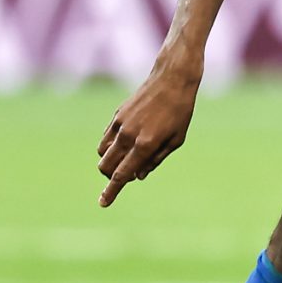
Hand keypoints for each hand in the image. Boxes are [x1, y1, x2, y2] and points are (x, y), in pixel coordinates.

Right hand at [97, 67, 200, 206]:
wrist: (172, 79)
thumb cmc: (179, 112)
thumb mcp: (176, 140)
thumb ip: (155, 160)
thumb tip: (138, 176)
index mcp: (145, 145)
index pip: (122, 175)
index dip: (112, 192)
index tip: (103, 203)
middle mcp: (128, 135)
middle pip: (106, 167)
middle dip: (111, 177)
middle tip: (126, 175)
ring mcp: (120, 124)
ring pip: (102, 153)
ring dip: (109, 162)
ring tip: (127, 159)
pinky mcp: (117, 115)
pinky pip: (105, 138)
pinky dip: (110, 147)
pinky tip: (125, 144)